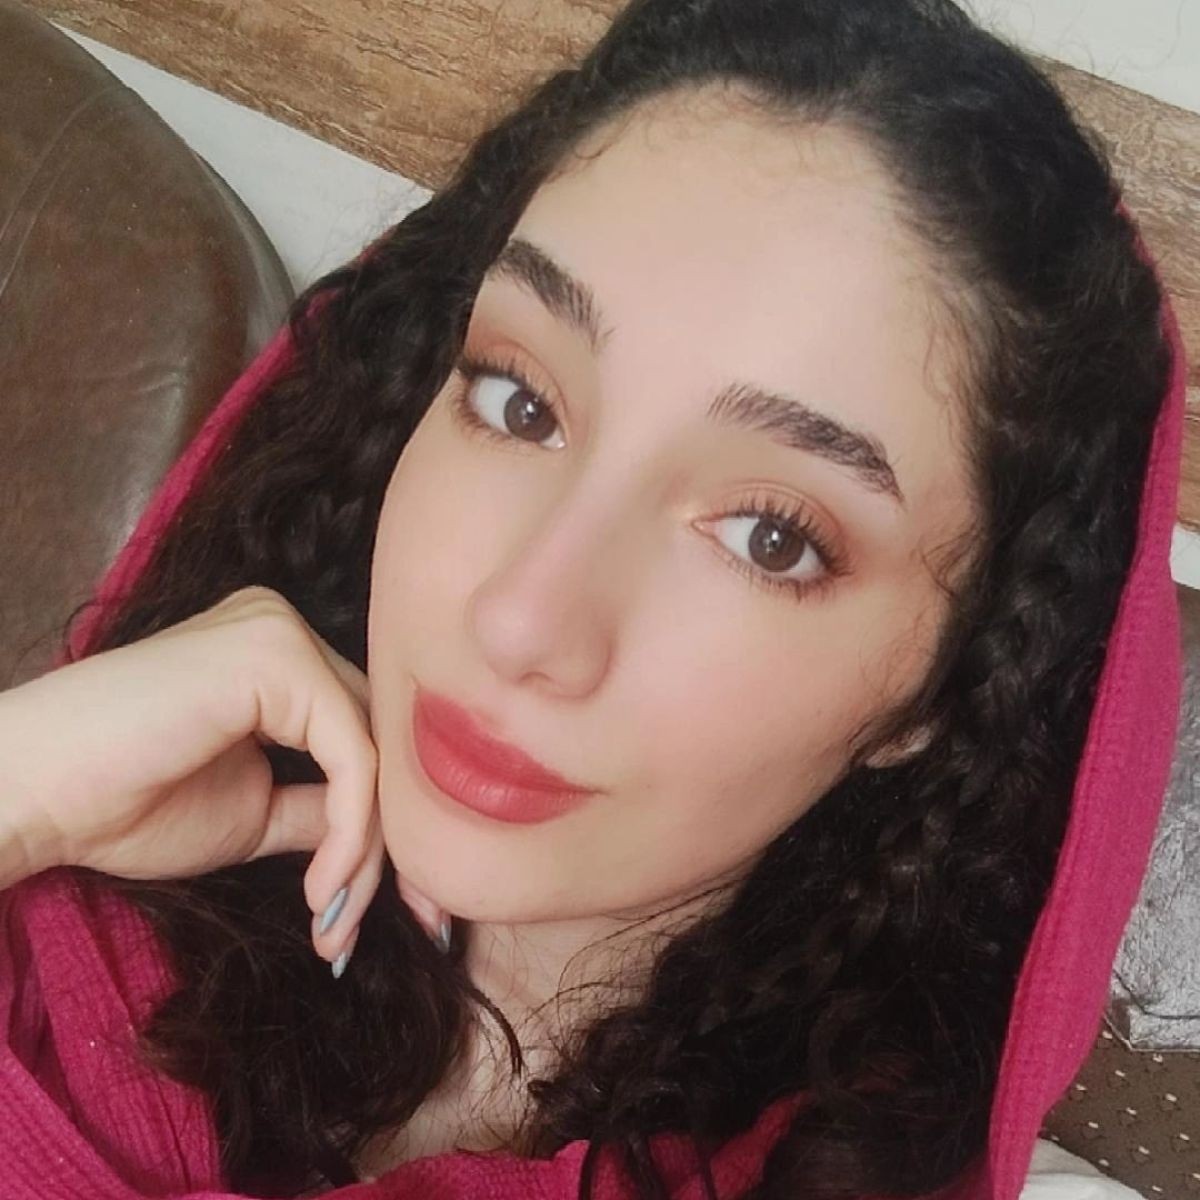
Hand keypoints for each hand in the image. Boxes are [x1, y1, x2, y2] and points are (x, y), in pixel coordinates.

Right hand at [0, 586, 390, 967]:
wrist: (30, 796)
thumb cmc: (122, 804)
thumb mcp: (255, 812)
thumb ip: (325, 809)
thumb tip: (395, 842)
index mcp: (279, 657)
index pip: (363, 737)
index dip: (386, 824)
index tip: (396, 908)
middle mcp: (286, 630)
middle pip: (378, 742)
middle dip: (393, 842)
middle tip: (404, 925)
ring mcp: (282, 635)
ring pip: (373, 754)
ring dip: (367, 853)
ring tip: (333, 922)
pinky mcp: (277, 658)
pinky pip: (351, 758)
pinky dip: (350, 833)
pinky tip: (318, 891)